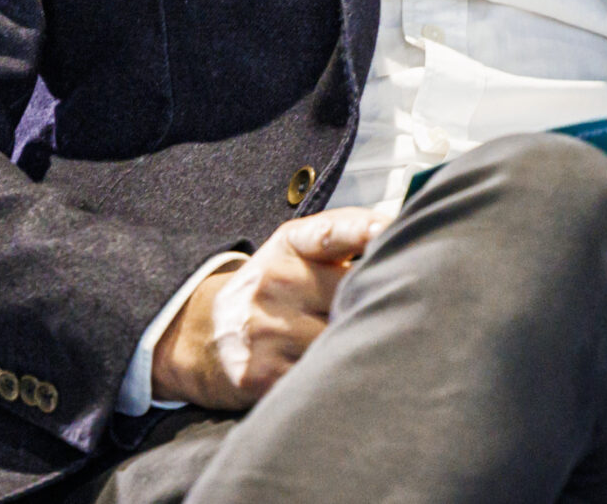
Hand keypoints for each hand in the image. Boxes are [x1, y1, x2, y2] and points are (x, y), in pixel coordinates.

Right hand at [152, 207, 386, 409]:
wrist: (202, 334)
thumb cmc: (268, 290)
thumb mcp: (295, 253)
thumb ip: (344, 243)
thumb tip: (405, 240)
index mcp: (288, 246)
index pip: (331, 232)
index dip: (365, 230)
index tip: (390, 233)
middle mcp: (273, 281)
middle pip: (349, 295)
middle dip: (374, 303)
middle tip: (398, 311)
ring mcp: (264, 328)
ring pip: (338, 339)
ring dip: (360, 343)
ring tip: (370, 343)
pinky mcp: (261, 373)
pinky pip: (318, 375)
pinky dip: (336, 373)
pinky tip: (339, 368)